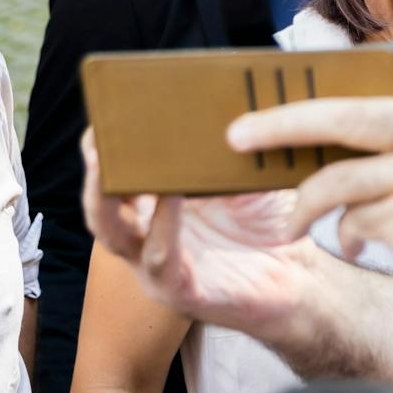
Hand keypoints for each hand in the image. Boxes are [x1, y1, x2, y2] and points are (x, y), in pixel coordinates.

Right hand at [80, 130, 321, 342]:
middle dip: (94, 170)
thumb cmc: (266, 222)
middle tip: (98, 139)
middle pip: (100, 201)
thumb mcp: (243, 175)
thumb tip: (220, 99)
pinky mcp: (181, 292)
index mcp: (153, 203)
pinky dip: (163, 228)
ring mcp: (157, 265)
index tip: (104, 113)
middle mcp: (145, 233)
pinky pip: (161, 260)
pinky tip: (170, 199)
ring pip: (114, 234)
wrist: (299, 274)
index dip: (101, 147)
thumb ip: (226, 147)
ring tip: (115, 165)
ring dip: (110, 198)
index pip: (112, 174)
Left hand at [224, 85, 392, 327]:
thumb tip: (314, 132)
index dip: (309, 98)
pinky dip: (345, 235)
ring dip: (305, 204)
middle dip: (281, 124)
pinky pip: (352, 222)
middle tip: (238, 136)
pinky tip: (360, 243)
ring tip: (293, 222)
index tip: (265, 110)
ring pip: (336, 178)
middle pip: (342, 114)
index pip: (364, 89)